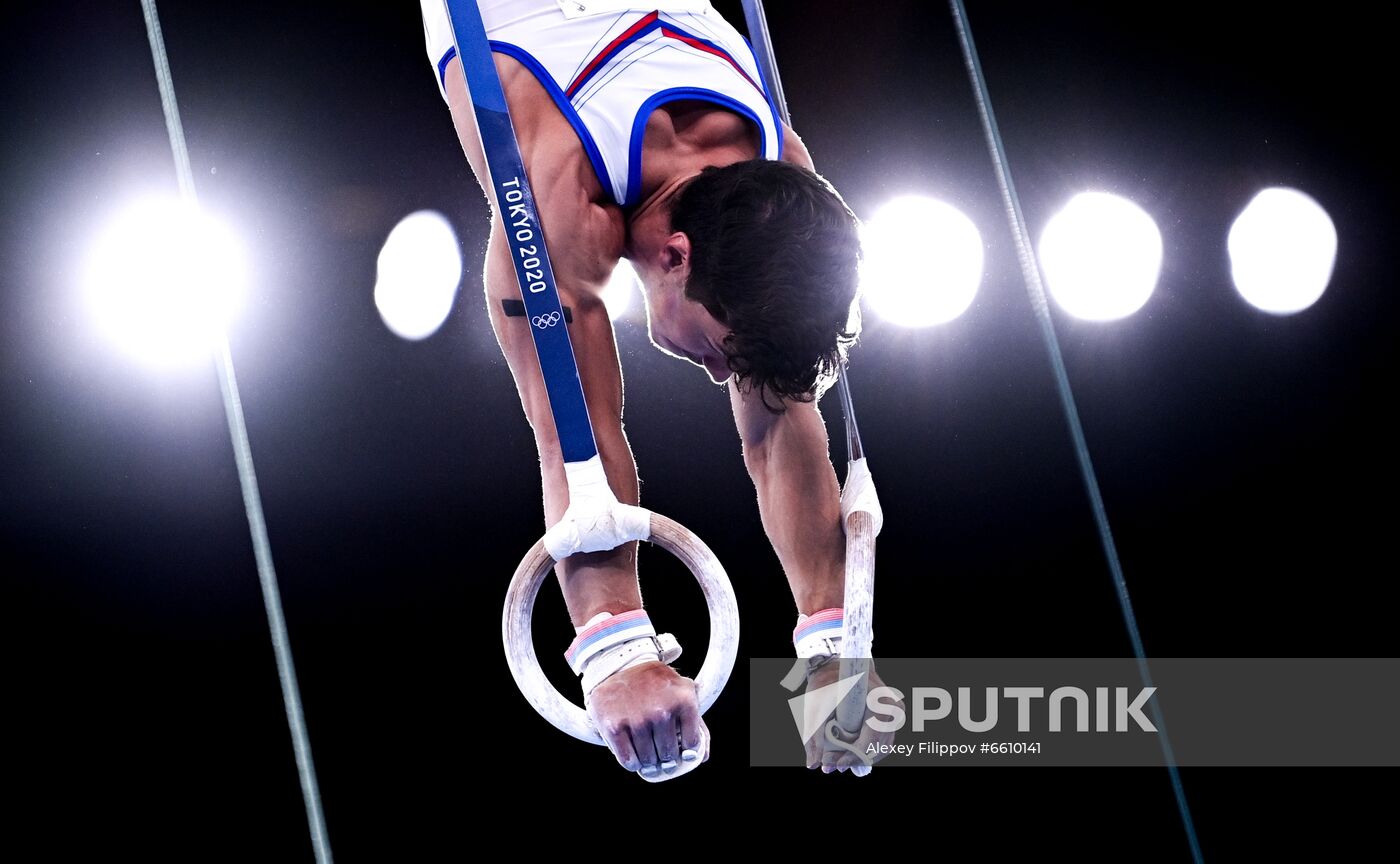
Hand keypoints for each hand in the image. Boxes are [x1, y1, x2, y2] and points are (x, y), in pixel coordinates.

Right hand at [587, 660, 708, 778]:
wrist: (620, 666)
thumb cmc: (657, 686)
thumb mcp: (683, 693)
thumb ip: (697, 724)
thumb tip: (701, 757)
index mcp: (684, 701)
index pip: (691, 745)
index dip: (686, 750)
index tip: (679, 747)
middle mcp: (661, 711)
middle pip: (669, 756)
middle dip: (666, 758)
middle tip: (660, 751)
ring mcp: (637, 720)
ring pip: (648, 761)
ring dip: (648, 761)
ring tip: (646, 748)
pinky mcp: (614, 727)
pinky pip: (628, 762)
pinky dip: (632, 762)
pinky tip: (633, 751)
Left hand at [803, 658, 902, 773]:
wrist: (835, 664)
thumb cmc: (826, 682)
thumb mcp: (815, 706)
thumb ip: (815, 736)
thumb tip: (813, 764)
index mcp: (879, 701)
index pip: (872, 738)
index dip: (854, 754)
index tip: (836, 764)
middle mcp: (892, 708)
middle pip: (879, 746)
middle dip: (855, 758)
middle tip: (831, 764)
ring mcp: (894, 713)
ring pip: (882, 746)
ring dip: (860, 757)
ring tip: (835, 760)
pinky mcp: (889, 717)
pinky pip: (881, 741)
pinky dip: (866, 750)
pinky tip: (847, 754)